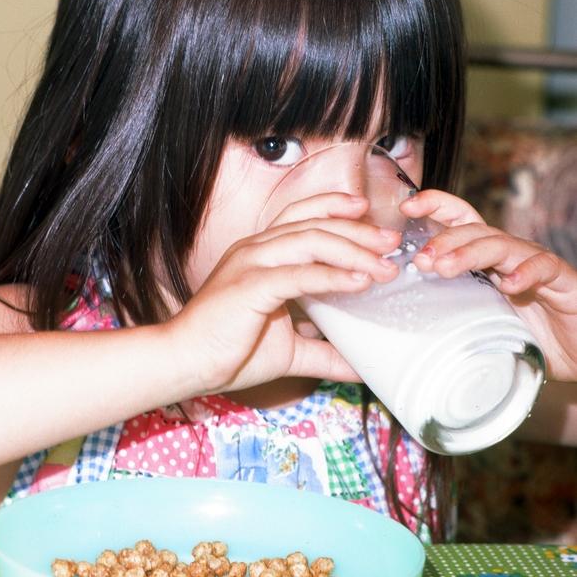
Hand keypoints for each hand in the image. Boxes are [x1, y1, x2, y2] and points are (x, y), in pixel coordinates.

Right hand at [166, 193, 401, 393]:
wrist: (185, 363)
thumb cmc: (229, 353)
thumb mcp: (290, 352)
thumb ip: (325, 353)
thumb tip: (360, 368)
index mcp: (261, 253)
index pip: (303, 216)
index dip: (336, 208)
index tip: (368, 213)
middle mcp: (256, 248)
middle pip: (315, 224)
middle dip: (359, 231)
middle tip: (392, 242)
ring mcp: (252, 263)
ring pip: (311, 241)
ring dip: (354, 251)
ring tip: (384, 265)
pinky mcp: (251, 286)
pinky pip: (299, 274)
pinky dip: (333, 276)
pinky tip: (359, 282)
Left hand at [401, 190, 576, 380]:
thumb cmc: (527, 339)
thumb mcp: (480, 327)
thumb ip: (450, 321)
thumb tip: (402, 332)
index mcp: (488, 261)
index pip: (461, 221)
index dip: (436, 206)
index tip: (407, 206)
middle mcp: (510, 256)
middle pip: (474, 231)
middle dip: (444, 240)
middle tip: (421, 260)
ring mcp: (537, 265)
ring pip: (502, 245)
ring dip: (471, 253)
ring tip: (446, 268)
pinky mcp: (564, 281)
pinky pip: (543, 268)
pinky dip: (525, 274)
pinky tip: (509, 286)